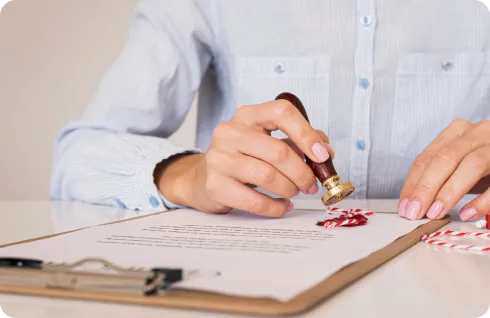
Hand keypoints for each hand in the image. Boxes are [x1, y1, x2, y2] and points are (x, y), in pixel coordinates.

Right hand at [156, 99, 332, 216]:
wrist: (204, 177)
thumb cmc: (243, 158)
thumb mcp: (268, 141)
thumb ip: (297, 142)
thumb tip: (327, 153)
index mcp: (248, 115)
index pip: (281, 112)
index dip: (306, 133)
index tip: (322, 155)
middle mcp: (230, 132)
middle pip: (278, 151)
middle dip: (303, 173)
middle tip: (312, 184)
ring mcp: (219, 158)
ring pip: (268, 176)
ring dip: (290, 189)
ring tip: (294, 192)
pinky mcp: (215, 185)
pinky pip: (256, 201)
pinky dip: (276, 207)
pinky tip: (282, 206)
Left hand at [398, 119, 489, 220]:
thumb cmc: (487, 165)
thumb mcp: (460, 166)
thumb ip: (440, 177)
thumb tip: (414, 203)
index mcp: (457, 133)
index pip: (426, 158)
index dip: (413, 184)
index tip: (404, 207)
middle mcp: (477, 133)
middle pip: (444, 159)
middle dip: (425, 188)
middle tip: (415, 213)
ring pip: (470, 164)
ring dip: (449, 192)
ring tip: (435, 213)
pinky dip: (482, 199)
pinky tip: (468, 213)